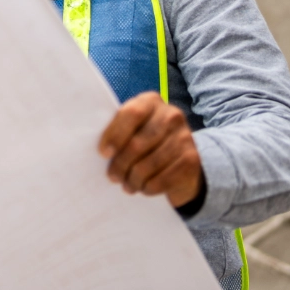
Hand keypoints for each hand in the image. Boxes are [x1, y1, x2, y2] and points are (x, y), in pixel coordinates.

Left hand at [97, 92, 200, 207]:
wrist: (183, 158)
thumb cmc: (146, 141)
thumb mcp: (134, 128)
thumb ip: (119, 130)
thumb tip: (97, 149)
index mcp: (151, 102)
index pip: (131, 114)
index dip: (115, 135)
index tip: (103, 153)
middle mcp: (171, 115)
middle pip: (137, 144)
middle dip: (120, 164)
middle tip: (112, 176)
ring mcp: (184, 137)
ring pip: (148, 165)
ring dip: (132, 180)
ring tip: (126, 185)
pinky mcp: (192, 160)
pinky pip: (162, 179)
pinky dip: (148, 188)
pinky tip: (143, 188)